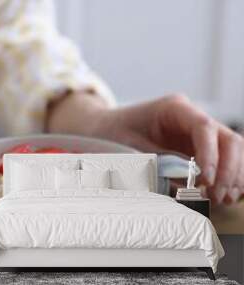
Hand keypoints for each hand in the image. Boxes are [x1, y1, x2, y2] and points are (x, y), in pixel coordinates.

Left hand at [47, 93, 243, 204]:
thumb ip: (158, 163)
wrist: (102, 130)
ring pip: (231, 149)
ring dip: (232, 175)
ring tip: (223, 198)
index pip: (203, 127)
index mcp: (174, 109)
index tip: (205, 179)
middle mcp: (190, 118)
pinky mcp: (196, 148)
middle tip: (216, 195)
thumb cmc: (112, 133)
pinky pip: (222, 159)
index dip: (210, 154)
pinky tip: (225, 194)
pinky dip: (227, 176)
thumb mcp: (130, 147)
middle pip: (227, 138)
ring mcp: (196, 133)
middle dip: (227, 169)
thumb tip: (186, 186)